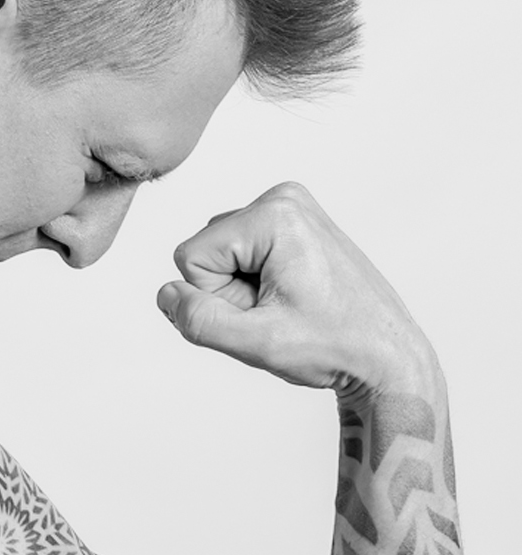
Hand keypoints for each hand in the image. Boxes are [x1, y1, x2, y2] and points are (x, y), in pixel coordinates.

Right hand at [156, 182, 436, 396]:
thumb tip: (166, 294)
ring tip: (288, 307)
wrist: (388, 355)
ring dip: (242, 289)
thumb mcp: (258, 343)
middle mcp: (283, 199)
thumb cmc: (337, 347)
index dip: (217, 298)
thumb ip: (198, 320)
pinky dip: (256, 282)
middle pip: (205, 252)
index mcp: (275, 214)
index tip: (264, 313)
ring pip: (220, 255)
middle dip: (230, 291)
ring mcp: (291, 208)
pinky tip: (291, 298)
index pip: (190, 258)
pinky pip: (241, 253)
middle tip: (278, 313)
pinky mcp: (294, 222)